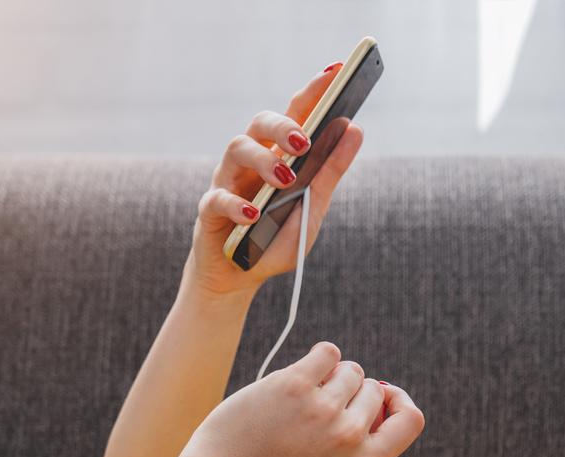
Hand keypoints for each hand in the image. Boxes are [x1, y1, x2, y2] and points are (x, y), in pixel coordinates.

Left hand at [178, 341, 424, 456]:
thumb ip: (363, 440)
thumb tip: (381, 391)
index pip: (412, 420)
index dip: (399, 402)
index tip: (381, 398)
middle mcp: (349, 437)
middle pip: (374, 389)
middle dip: (351, 391)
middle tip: (316, 410)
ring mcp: (324, 409)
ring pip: (350, 370)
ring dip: (330, 376)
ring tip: (301, 399)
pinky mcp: (296, 384)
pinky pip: (328, 352)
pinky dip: (317, 359)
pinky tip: (297, 378)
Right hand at [185, 63, 364, 297]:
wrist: (241, 277)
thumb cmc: (276, 238)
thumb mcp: (313, 208)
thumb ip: (331, 171)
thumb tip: (355, 129)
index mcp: (279, 154)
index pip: (296, 113)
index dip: (313, 90)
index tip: (336, 71)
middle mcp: (251, 159)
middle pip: (260, 122)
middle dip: (283, 125)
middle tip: (304, 142)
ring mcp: (228, 180)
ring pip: (237, 148)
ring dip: (264, 160)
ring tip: (286, 179)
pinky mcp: (209, 209)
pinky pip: (218, 197)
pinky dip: (237, 204)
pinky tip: (254, 214)